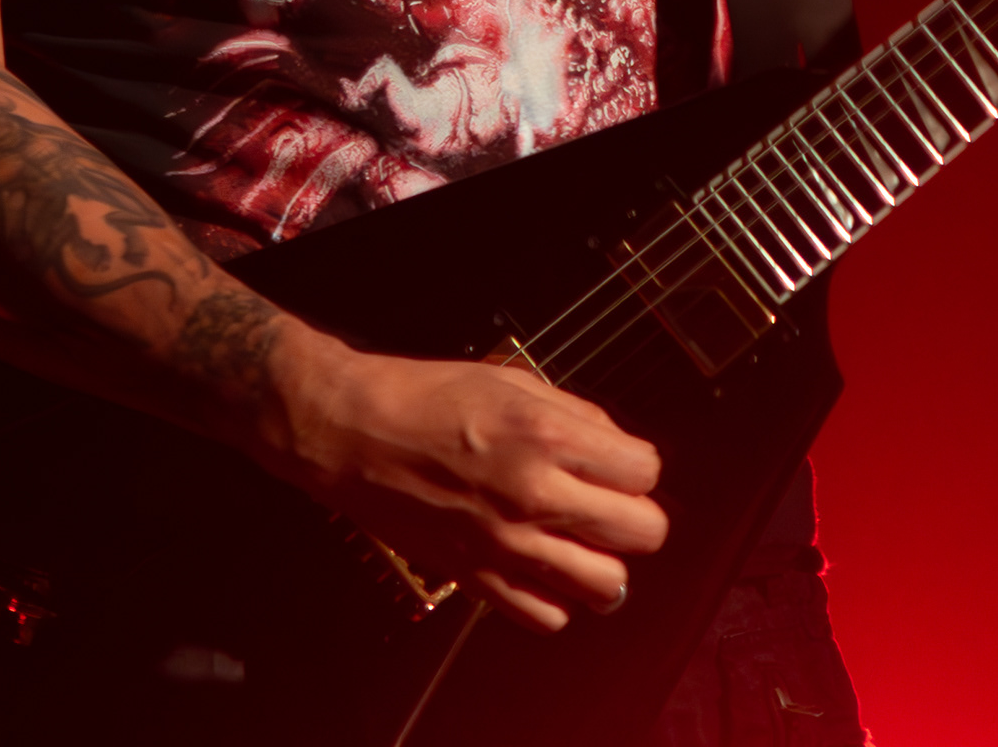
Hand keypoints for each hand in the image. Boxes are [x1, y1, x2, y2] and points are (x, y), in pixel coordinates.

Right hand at [261, 331, 666, 632]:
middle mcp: (534, 495)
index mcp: (547, 436)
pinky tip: (541, 567)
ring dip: (603, 561)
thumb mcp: (513, 381)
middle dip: (634, 514)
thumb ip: (576, 416)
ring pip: (607, 585)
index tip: (618, 464)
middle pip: (642, 532)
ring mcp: (507, 544)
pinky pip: (548, 616)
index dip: (636, 465)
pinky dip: (555, 598)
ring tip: (579, 539)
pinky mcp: (476, 578)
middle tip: (606, 502)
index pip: (645, 471)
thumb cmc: (425, 397)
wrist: (352, 431)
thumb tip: (618, 449)